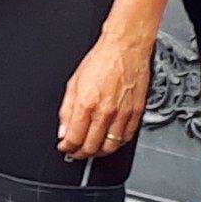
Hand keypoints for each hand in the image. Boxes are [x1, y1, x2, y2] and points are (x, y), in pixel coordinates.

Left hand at [55, 31, 151, 163]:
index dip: (67, 148)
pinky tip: (110, 140)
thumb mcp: (74, 83)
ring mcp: (123, 114)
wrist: (126, 48)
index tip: (65, 147)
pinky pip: (127, 137)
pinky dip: (117, 143)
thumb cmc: (101, 60)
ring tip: (92, 148)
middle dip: (81, 153)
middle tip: (76, 151)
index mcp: (87, 104)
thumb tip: (63, 130)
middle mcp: (105, 112)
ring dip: (98, 152)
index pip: (74, 139)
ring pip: (110, 147)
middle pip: (92, 147)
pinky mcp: (136, 112)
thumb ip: (67, 110)